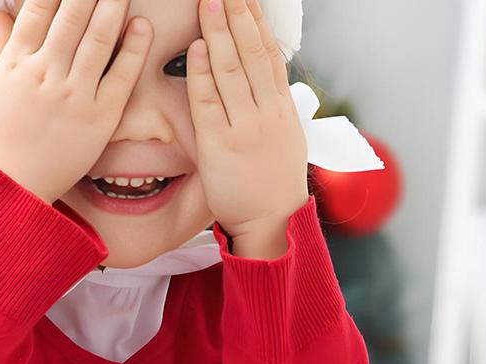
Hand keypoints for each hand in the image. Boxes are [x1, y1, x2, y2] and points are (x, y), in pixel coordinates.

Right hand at [0, 0, 152, 204]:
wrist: (8, 189)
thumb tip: (2, 14)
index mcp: (16, 62)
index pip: (39, 7)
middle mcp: (46, 73)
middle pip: (73, 15)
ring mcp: (74, 96)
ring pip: (98, 38)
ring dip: (114, 5)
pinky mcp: (99, 119)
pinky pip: (120, 79)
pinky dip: (133, 51)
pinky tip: (141, 27)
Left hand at [186, 0, 308, 241]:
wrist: (271, 221)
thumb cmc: (273, 182)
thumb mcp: (286, 138)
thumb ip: (273, 106)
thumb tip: (266, 79)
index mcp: (281, 107)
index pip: (269, 53)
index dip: (257, 22)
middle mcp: (265, 112)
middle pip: (250, 53)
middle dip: (237, 15)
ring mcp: (243, 128)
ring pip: (231, 71)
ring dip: (219, 33)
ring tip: (209, 3)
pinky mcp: (219, 146)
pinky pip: (209, 103)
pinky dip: (203, 74)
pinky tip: (199, 48)